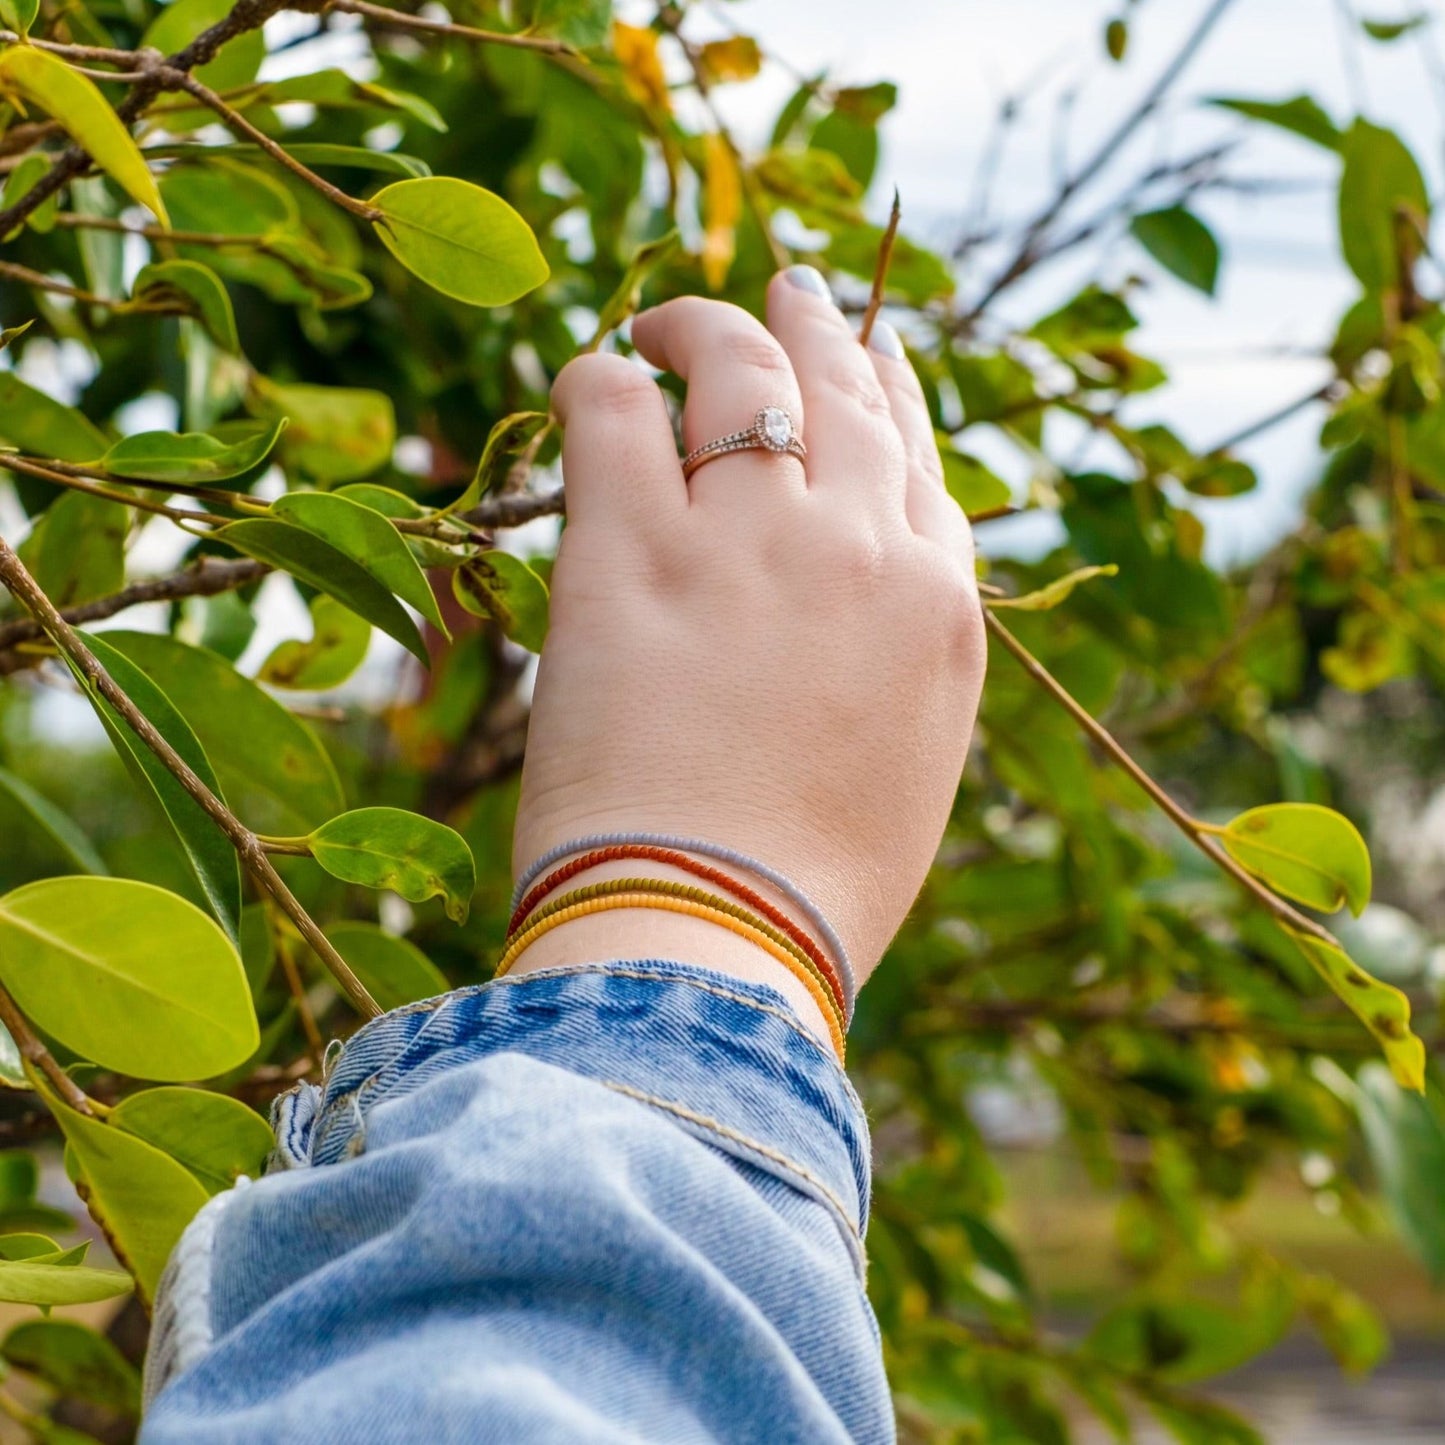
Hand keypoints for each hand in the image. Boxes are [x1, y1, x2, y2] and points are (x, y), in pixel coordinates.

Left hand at [510, 266, 984, 1021]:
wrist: (720, 942)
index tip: (865, 348)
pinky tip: (591, 377)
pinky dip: (599, 379)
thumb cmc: (809, 889)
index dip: (885, 386)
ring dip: (700, 326)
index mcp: (937, 608)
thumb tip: (850, 617)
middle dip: (810, 320)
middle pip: (840, 386)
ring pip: (736, 366)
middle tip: (781, 285)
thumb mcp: (902, 767)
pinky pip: (612, 410)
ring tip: (663, 319)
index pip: (916, 456)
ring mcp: (748, 538)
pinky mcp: (633, 550)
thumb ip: (889, 663)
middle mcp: (859, 546)